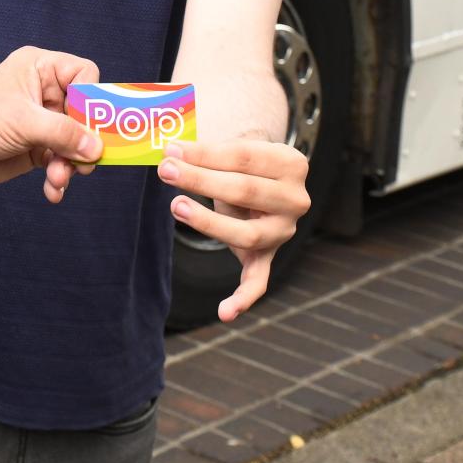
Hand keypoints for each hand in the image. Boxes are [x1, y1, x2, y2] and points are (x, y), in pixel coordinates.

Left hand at [0, 47, 103, 197]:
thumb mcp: (22, 123)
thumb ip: (64, 133)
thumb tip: (98, 147)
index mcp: (40, 68)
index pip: (85, 74)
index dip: (92, 100)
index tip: (90, 126)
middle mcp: (44, 92)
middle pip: (86, 113)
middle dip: (84, 141)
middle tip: (82, 163)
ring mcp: (42, 121)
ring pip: (77, 141)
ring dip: (71, 164)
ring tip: (58, 178)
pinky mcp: (37, 147)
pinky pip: (62, 160)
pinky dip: (61, 176)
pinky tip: (52, 190)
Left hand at [160, 139, 310, 320]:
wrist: (264, 180)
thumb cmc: (242, 162)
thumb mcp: (233, 151)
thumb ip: (207, 153)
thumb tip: (170, 154)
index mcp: (291, 163)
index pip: (245, 156)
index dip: (206, 153)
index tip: (171, 150)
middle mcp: (295, 199)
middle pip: (245, 191)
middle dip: (201, 180)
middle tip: (166, 171)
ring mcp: (283, 232)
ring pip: (247, 234)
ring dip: (209, 223)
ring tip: (176, 207)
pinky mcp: (268, 257)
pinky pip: (258, 281)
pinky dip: (243, 299)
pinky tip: (224, 313)